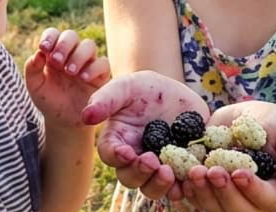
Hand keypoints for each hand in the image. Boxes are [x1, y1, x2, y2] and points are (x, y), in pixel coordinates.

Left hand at [25, 28, 109, 129]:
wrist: (64, 121)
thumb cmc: (49, 100)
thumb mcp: (35, 87)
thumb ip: (32, 69)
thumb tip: (38, 53)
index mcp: (54, 52)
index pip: (54, 34)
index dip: (50, 37)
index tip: (44, 48)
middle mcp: (71, 54)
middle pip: (71, 35)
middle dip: (64, 45)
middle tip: (56, 61)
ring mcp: (87, 62)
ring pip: (89, 45)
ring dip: (78, 55)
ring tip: (69, 71)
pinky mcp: (101, 74)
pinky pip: (103, 63)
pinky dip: (93, 68)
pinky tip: (83, 78)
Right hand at [82, 71, 209, 202]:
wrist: (180, 95)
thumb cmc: (147, 88)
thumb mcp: (127, 87)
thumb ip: (106, 99)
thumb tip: (86, 116)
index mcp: (118, 140)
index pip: (110, 154)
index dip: (116, 156)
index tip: (127, 152)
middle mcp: (134, 159)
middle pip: (130, 178)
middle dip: (139, 173)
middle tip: (152, 161)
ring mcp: (157, 168)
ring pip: (152, 188)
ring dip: (158, 185)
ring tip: (169, 172)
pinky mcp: (179, 171)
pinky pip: (179, 187)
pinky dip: (183, 187)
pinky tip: (189, 179)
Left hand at [181, 102, 275, 211]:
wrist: (255, 123)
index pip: (267, 199)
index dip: (252, 189)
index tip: (238, 172)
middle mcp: (254, 202)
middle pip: (238, 210)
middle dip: (223, 192)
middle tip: (212, 171)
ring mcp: (229, 199)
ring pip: (214, 209)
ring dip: (202, 193)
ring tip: (193, 172)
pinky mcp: (209, 191)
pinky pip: (196, 199)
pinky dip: (186, 191)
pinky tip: (179, 178)